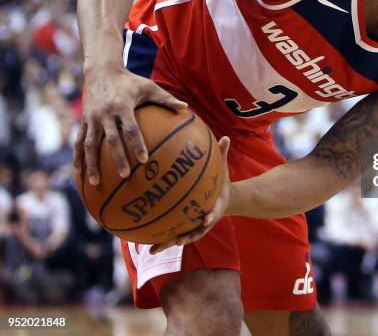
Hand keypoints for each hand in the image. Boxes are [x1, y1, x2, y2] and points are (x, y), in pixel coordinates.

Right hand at [73, 67, 187, 184]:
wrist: (101, 70)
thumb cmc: (130, 81)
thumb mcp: (149, 86)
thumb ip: (166, 98)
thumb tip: (186, 107)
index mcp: (122, 106)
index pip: (130, 129)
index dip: (137, 144)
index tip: (143, 160)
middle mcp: (105, 113)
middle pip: (111, 140)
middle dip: (117, 158)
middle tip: (125, 175)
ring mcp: (92, 118)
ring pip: (90, 144)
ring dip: (92, 164)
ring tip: (95, 183)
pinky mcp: (84, 121)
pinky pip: (79, 141)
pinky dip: (78, 156)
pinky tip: (79, 172)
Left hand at [151, 137, 230, 254]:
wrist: (224, 199)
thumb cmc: (221, 182)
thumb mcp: (224, 168)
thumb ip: (223, 155)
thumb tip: (225, 137)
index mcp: (215, 208)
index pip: (213, 213)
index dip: (210, 217)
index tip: (205, 218)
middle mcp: (203, 221)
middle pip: (194, 232)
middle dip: (185, 238)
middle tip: (177, 242)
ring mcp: (192, 226)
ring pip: (179, 237)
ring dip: (166, 244)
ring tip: (150, 251)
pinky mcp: (184, 226)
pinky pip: (170, 232)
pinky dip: (159, 237)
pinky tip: (141, 242)